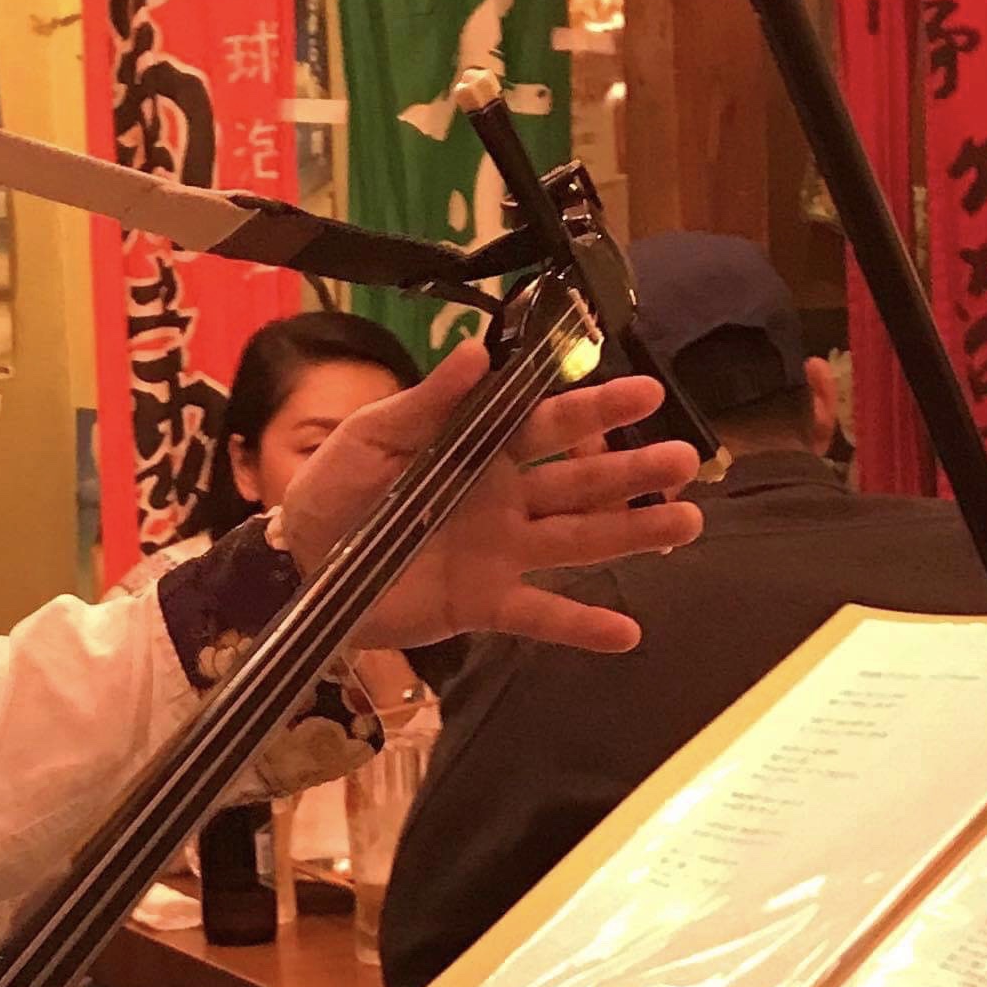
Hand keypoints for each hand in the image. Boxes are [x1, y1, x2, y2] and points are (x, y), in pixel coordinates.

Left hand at [279, 353, 701, 653]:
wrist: (300, 563)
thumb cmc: (335, 486)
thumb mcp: (373, 435)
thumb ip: (428, 401)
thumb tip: (478, 353)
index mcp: (481, 448)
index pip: (549, 423)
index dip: (596, 408)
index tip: (647, 393)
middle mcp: (505, 497)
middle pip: (581, 482)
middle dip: (633, 470)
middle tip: (687, 460)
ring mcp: (502, 551)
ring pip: (579, 541)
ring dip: (632, 534)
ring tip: (686, 523)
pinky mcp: (485, 603)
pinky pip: (541, 615)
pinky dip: (582, 626)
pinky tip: (628, 634)